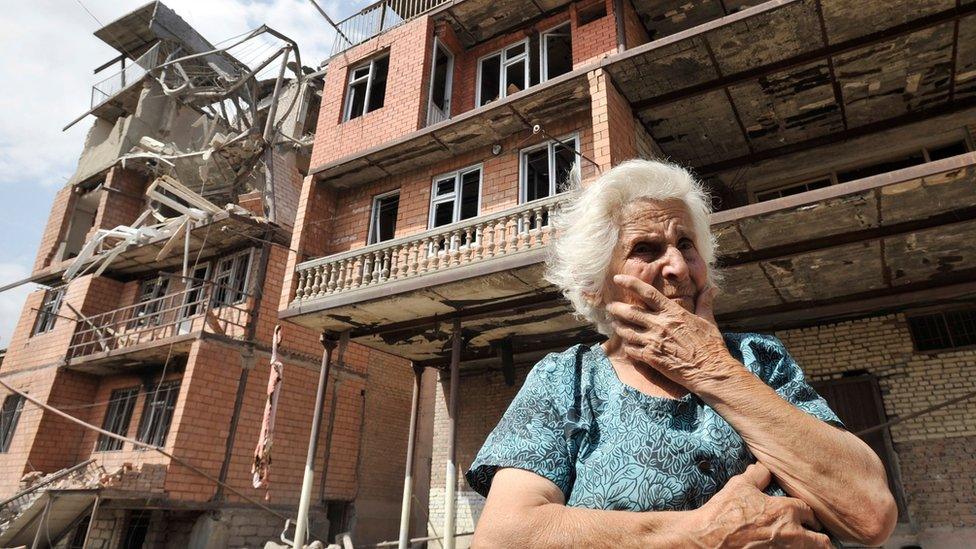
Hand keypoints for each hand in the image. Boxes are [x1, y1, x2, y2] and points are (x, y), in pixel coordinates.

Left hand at [606, 274, 732, 389]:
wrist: (710, 371)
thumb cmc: (710, 346)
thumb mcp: (708, 321)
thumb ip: (704, 303)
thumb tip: (711, 288)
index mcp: (673, 312)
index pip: (647, 293)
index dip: (630, 283)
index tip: (618, 278)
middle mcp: (660, 324)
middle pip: (630, 312)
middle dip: (616, 308)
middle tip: (610, 306)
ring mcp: (653, 341)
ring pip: (626, 331)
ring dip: (618, 326)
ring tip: (614, 323)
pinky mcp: (650, 358)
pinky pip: (630, 349)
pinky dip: (626, 346)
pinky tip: (626, 344)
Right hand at [683, 463, 831, 547]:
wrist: (709, 539)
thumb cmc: (724, 513)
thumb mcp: (740, 486)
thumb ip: (757, 475)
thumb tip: (763, 467)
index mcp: (786, 510)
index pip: (810, 513)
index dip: (809, 517)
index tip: (807, 520)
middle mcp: (792, 533)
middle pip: (822, 542)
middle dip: (820, 540)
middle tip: (814, 539)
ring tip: (803, 547)